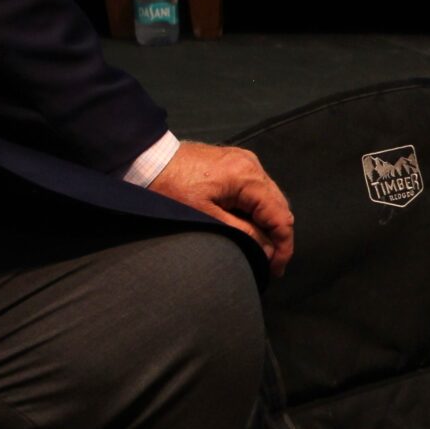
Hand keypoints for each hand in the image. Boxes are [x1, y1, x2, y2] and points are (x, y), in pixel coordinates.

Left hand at [149, 141, 294, 276]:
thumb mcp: (205, 216)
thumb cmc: (170, 188)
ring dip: (267, 225)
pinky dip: (257, 212)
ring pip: (270, 199)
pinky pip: (256, 191)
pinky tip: (248, 227)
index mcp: (248, 177)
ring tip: (259, 248)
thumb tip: (267, 251)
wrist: (146, 159)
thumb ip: (241, 234)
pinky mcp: (235, 164)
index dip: (283, 245)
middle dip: (277, 237)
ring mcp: (245, 162)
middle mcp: (253, 165)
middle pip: (279, 207)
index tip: (275, 269)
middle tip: (269, 263)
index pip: (280, 216)